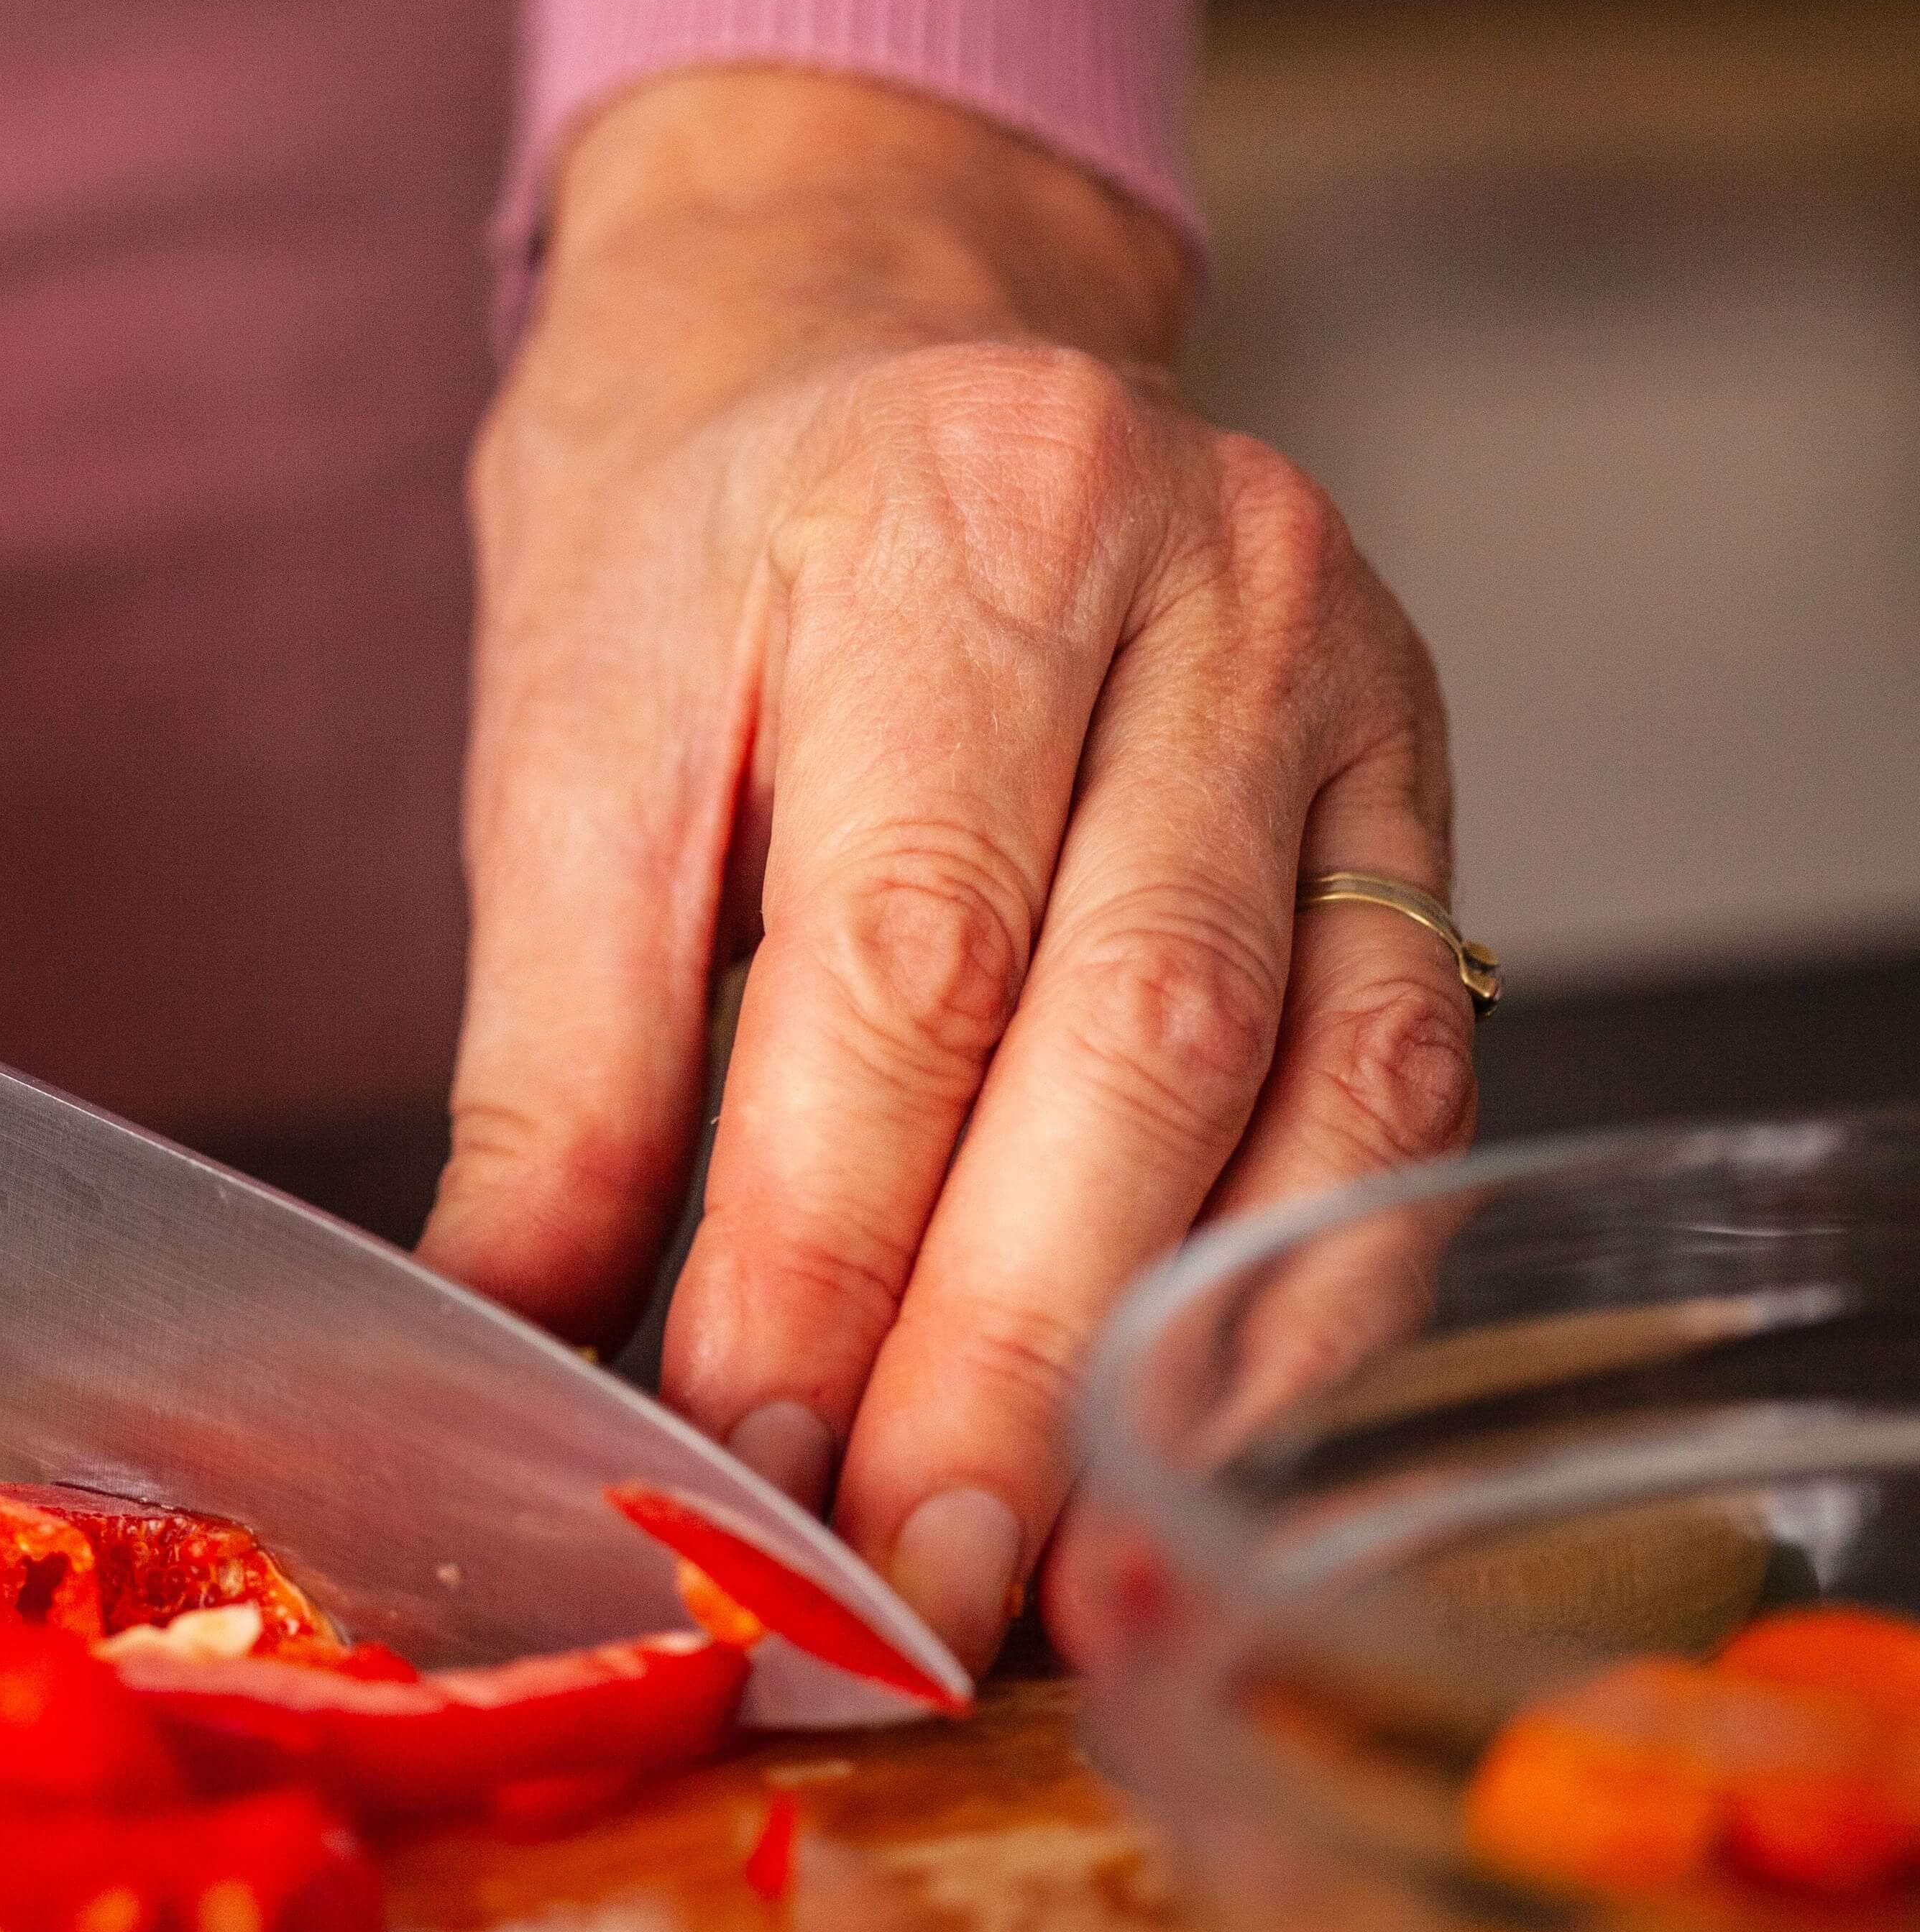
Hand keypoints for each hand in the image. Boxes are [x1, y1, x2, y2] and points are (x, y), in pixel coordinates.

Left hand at [422, 70, 1470, 1670]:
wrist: (854, 340)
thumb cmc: (693, 560)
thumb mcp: (574, 760)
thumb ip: (561, 1069)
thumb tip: (509, 1356)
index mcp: (967, 529)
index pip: (906, 959)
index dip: (824, 1248)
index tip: (739, 1468)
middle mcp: (1220, 593)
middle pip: (1133, 1042)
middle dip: (1003, 1357)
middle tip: (895, 1591)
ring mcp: (1361, 701)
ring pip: (1307, 1095)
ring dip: (1172, 1372)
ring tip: (1044, 1589)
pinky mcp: (1421, 811)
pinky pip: (1398, 1100)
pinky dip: (1291, 1309)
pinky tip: (1183, 1459)